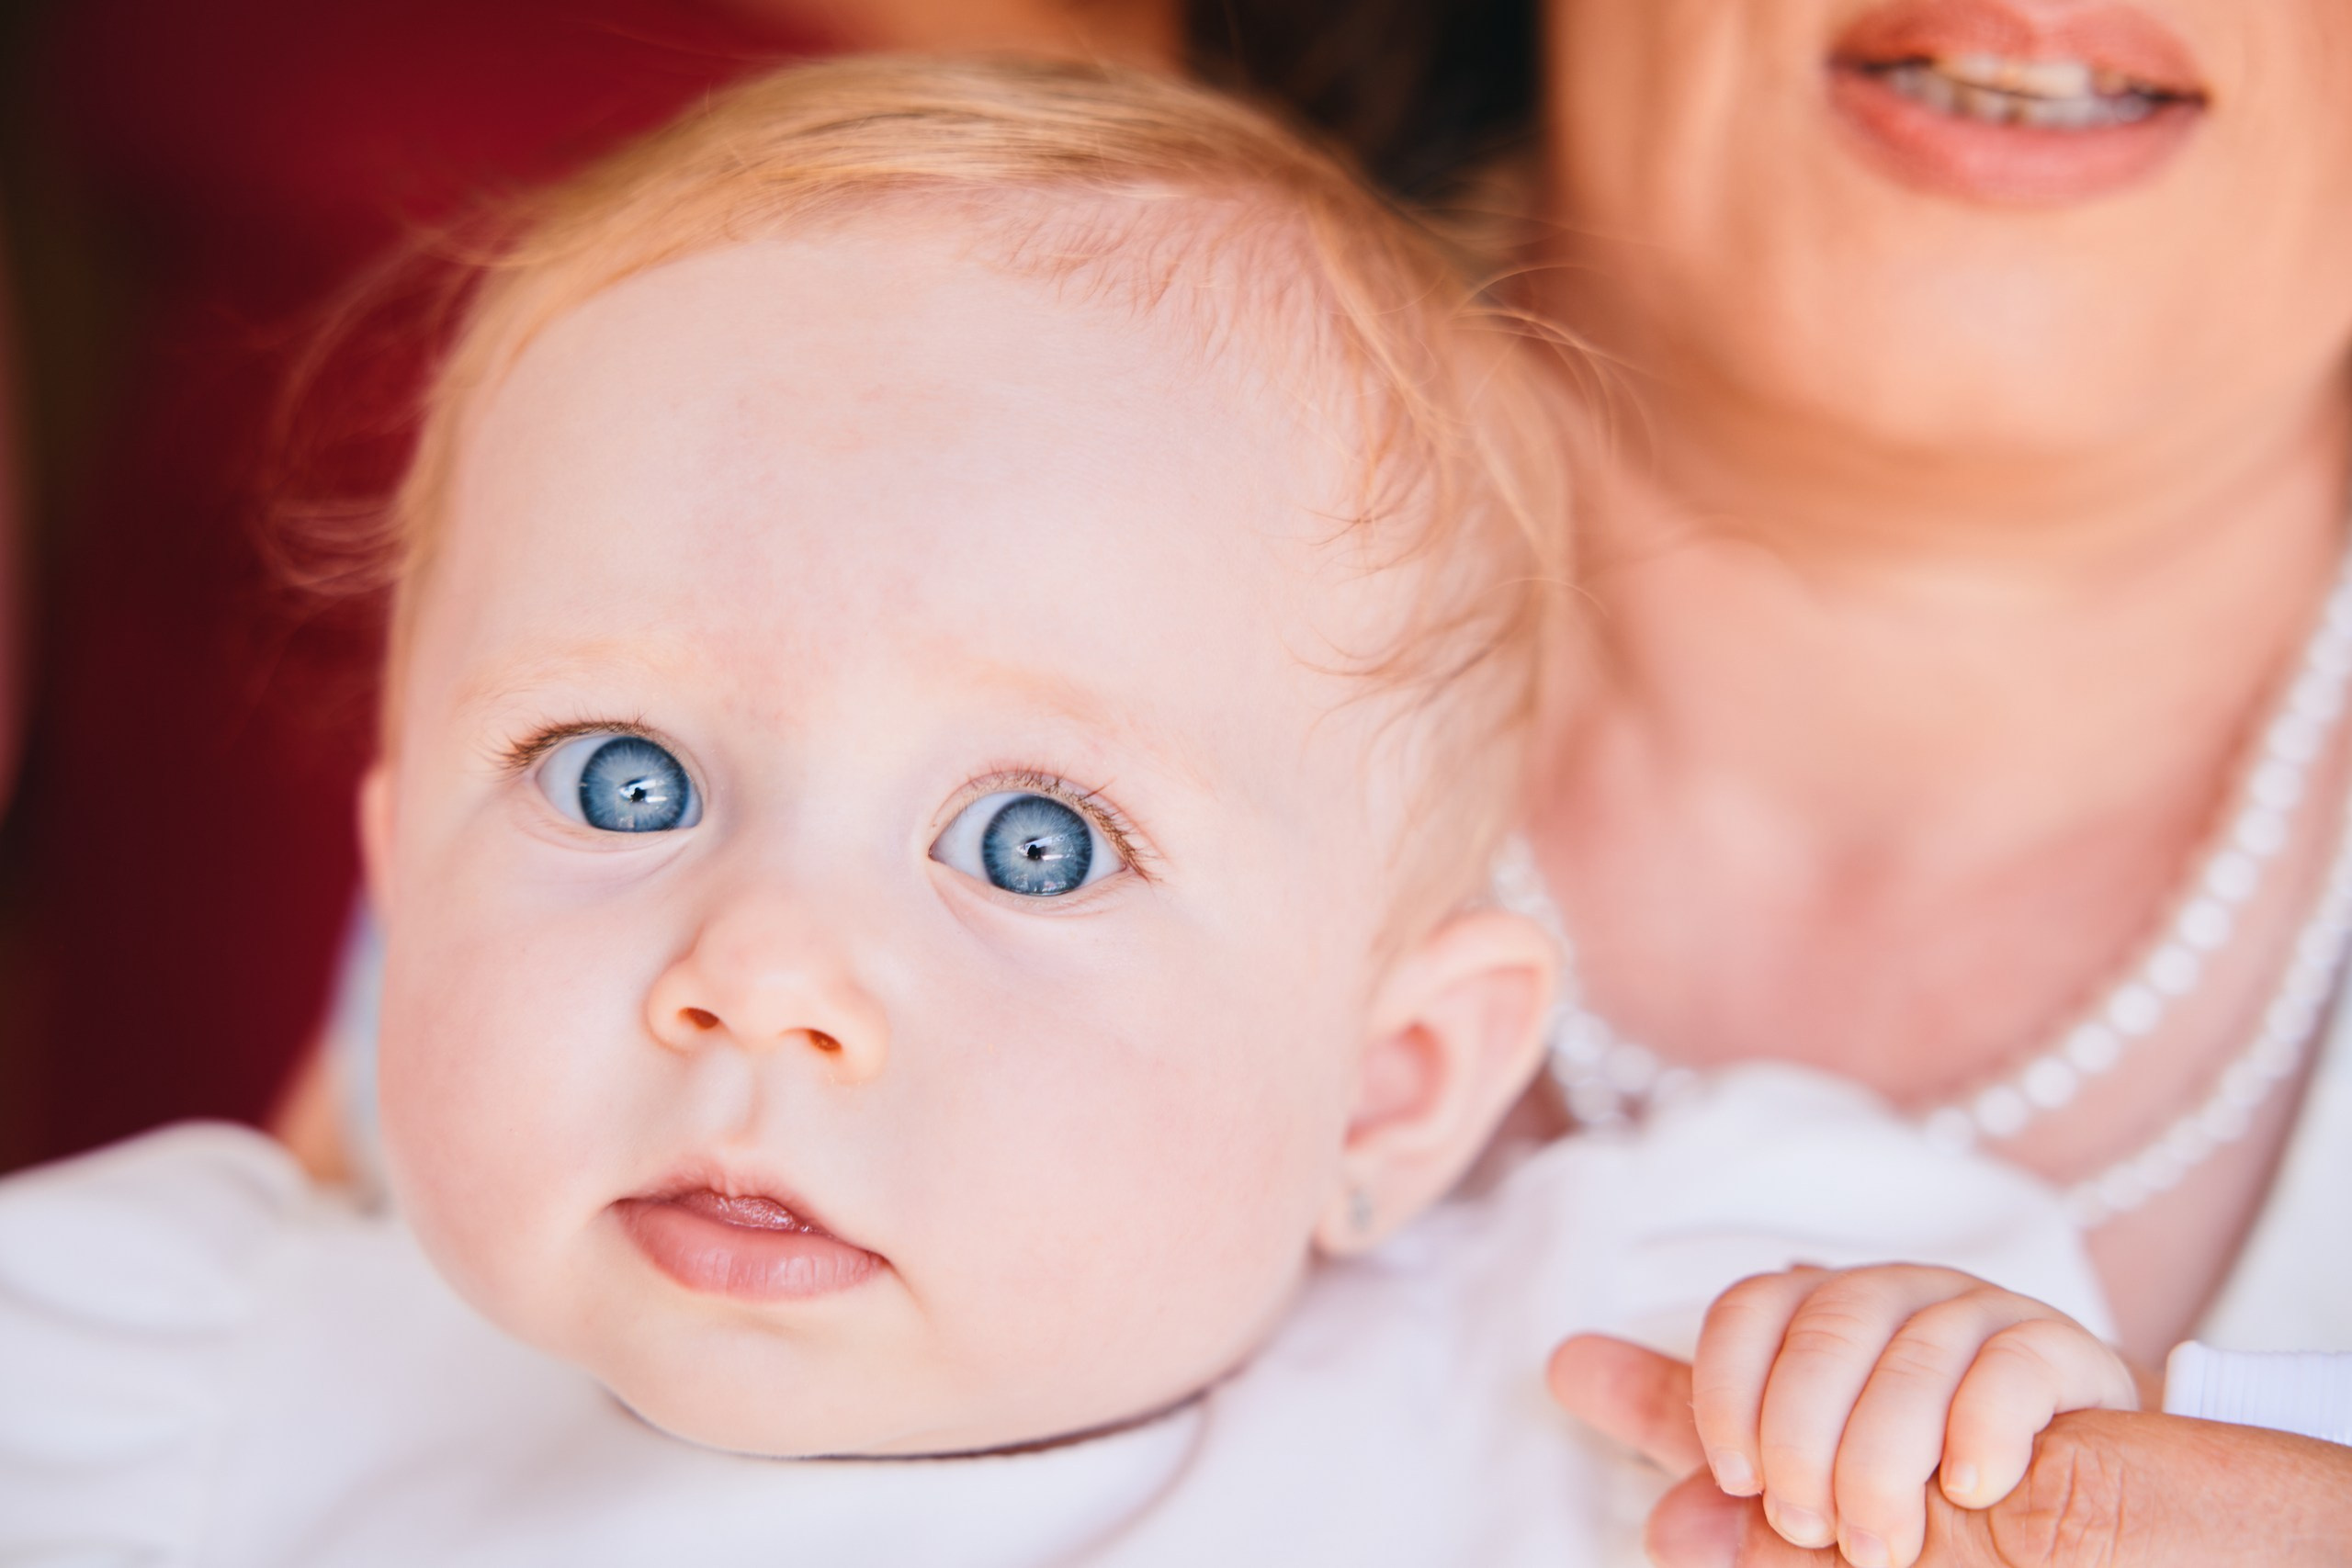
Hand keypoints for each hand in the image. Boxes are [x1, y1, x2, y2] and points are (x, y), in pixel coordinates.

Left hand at [1675, 1265, 2136, 1564]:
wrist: (2079, 1522)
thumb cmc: (1934, 1524)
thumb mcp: (1820, 1522)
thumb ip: (1742, 1521)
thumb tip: (1668, 1532)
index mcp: (1819, 1331)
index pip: (1748, 1311)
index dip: (1723, 1388)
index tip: (1730, 1473)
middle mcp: (1893, 1304)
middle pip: (1822, 1329)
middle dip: (1801, 1437)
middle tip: (1807, 1525)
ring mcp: (1978, 1317)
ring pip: (1910, 1352)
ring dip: (1883, 1459)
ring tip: (1879, 1542)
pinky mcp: (2060, 1350)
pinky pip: (2009, 1365)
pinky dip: (1980, 1434)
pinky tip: (1968, 1489)